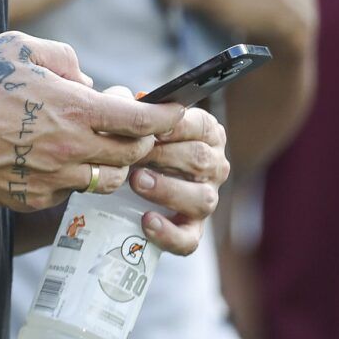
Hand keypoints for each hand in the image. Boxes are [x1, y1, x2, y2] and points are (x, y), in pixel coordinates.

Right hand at [0, 32, 189, 212]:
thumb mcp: (18, 47)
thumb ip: (63, 57)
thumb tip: (86, 80)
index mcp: (73, 109)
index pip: (140, 120)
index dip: (167, 117)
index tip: (178, 113)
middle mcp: (70, 148)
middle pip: (130, 155)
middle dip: (141, 141)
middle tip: (133, 128)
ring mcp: (51, 179)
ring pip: (103, 179)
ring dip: (109, 164)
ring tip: (95, 146)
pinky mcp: (31, 199)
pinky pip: (67, 191)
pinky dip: (71, 176)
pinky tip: (53, 160)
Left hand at [114, 87, 227, 255]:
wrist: (124, 181)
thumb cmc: (135, 141)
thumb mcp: (135, 119)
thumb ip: (134, 106)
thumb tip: (136, 100)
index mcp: (207, 134)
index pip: (201, 126)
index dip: (177, 127)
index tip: (152, 129)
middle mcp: (213, 167)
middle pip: (200, 160)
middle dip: (165, 156)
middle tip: (135, 155)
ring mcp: (206, 199)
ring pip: (200, 199)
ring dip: (167, 190)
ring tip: (137, 182)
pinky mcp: (192, 230)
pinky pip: (189, 239)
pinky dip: (169, 233)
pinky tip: (147, 221)